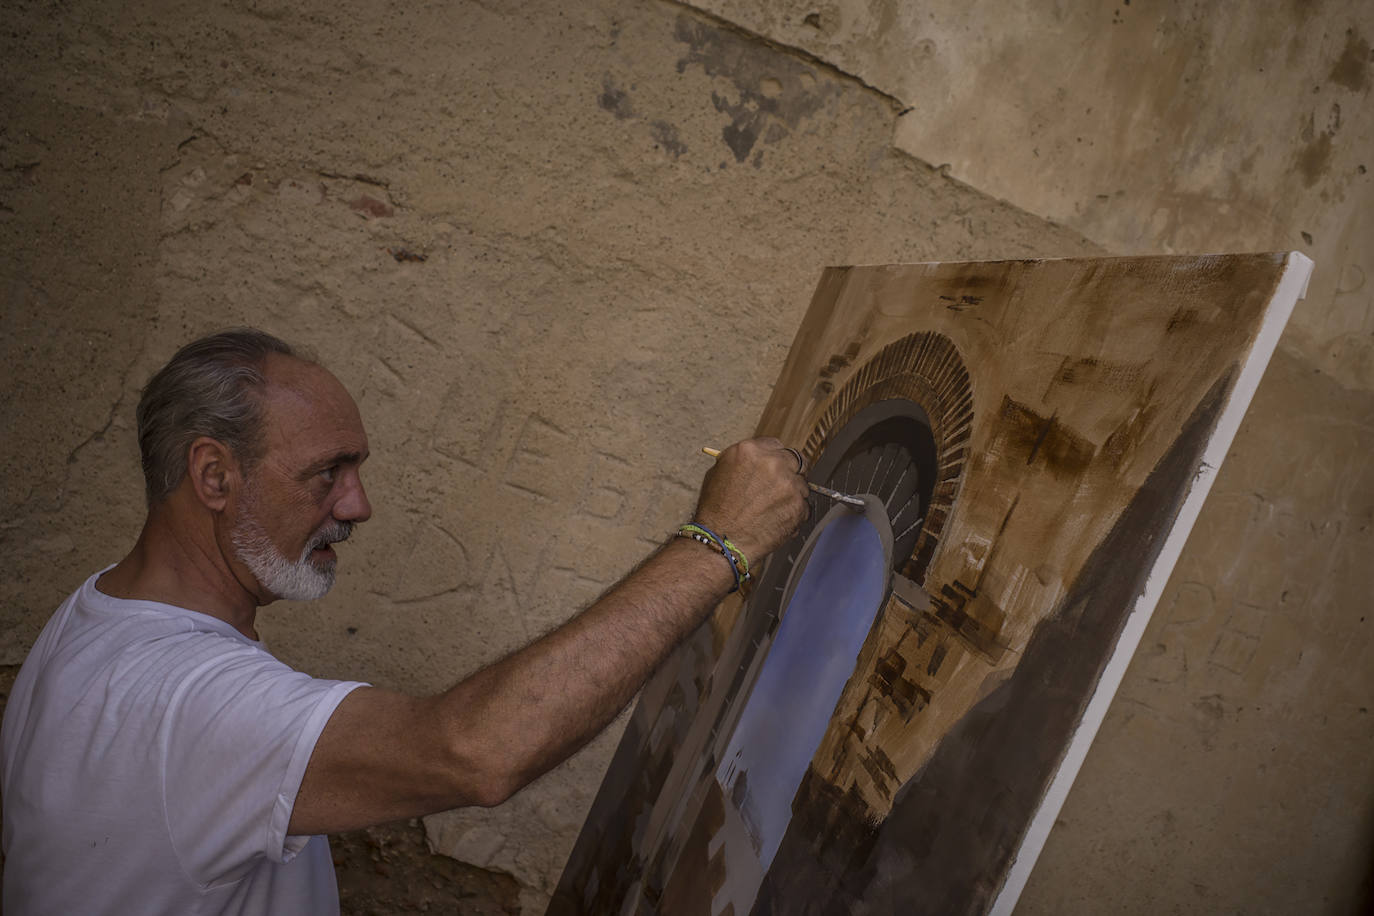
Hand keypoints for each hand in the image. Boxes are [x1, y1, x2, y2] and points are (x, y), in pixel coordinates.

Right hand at [693, 438, 809, 562]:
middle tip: (780, 488)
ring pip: (802, 485)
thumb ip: (743, 462)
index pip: (775, 445)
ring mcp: (789, 484)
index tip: (774, 468)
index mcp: (750, 451)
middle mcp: (773, 463)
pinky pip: (804, 507)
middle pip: (796, 460)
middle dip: (790, 473)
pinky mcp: (799, 506)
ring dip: (792, 495)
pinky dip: (794, 514)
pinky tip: (776, 521)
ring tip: (772, 511)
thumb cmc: (715, 511)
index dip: (774, 458)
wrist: (720, 541)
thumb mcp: (719, 472)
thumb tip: (759, 460)